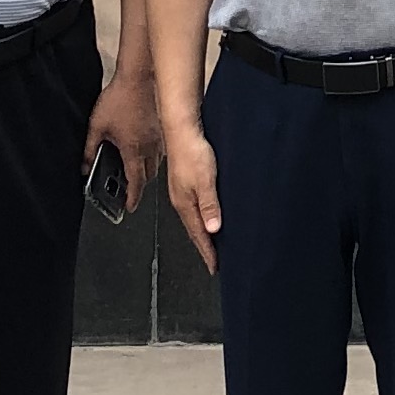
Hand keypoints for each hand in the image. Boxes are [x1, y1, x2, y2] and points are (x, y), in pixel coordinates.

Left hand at [84, 66, 160, 217]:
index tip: (129, 206)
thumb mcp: (97, 126)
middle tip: (130, 188)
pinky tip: (143, 147)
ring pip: (157, 163)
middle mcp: (150, 147)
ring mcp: (159, 138)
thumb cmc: (120, 98)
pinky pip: (161, 149)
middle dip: (140, 185)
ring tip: (135, 168)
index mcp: (133, 150)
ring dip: (148, 170)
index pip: (136, 183)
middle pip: (149, 176)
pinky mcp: (163, 127)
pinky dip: (153, 155)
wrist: (140, 77)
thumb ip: (89, 149)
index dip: (132, 198)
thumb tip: (84, 166)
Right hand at [162, 124, 221, 274]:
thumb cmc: (192, 150)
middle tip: (213, 260)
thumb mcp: (206, 180)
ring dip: (203, 231)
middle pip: (193, 229)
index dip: (207, 251)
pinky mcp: (185, 181)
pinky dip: (202, 215)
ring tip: (212, 243)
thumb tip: (213, 229)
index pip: (197, 234)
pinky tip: (208, 213)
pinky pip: (194, 205)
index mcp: (184, 203)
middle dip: (204, 246)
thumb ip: (210, 205)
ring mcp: (182, 190)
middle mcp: (181, 200)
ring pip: (193, 217)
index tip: (214, 266)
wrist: (182, 128)